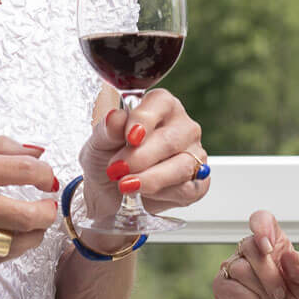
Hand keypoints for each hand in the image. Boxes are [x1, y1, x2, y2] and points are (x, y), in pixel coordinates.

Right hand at [0, 135, 58, 263]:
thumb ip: (0, 146)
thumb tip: (37, 151)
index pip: (27, 172)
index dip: (45, 174)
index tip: (45, 177)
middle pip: (28, 215)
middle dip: (48, 211)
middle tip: (49, 204)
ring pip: (14, 242)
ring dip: (35, 234)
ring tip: (37, 224)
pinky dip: (12, 250)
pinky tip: (16, 239)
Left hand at [77, 87, 209, 218]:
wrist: (108, 193)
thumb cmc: (108, 158)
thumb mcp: (99, 142)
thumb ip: (107, 130)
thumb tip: (115, 118)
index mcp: (161, 106)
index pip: (160, 103)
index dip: (144, 120)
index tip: (130, 137)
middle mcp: (183, 127)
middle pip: (171, 139)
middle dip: (141, 157)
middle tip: (117, 169)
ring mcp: (194, 154)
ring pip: (181, 166)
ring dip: (150, 178)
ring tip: (125, 185)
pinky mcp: (198, 183)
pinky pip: (186, 190)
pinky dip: (161, 195)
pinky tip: (143, 195)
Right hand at [212, 210, 298, 298]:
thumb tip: (289, 256)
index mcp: (275, 245)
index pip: (261, 220)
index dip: (261, 226)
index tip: (269, 244)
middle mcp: (251, 254)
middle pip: (250, 245)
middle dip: (270, 274)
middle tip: (281, 294)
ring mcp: (234, 272)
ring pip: (240, 268)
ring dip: (262, 291)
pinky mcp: (223, 291)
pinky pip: (228, 286)